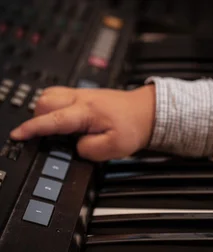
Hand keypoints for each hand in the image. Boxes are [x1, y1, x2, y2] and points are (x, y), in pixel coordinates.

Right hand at [10, 85, 155, 161]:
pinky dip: (54, 107)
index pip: (52, 120)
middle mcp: (81, 99)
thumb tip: (76, 147)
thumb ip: (90, 150)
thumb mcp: (115, 148)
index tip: (18, 135)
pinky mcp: (84, 95)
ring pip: (49, 96)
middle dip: (37, 119)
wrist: (149, 112)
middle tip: (41, 136)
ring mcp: (81, 94)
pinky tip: (63, 120)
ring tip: (54, 129)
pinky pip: (59, 96)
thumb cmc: (134, 127)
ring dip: (44, 111)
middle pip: (44, 102)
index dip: (33, 129)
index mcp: (86, 112)